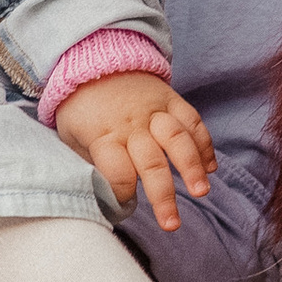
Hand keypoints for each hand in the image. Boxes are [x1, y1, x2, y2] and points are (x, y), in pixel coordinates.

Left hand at [52, 74, 215, 230]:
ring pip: (178, 139)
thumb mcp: (70, 136)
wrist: (92, 58)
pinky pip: (192, 120)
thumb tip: (102, 198)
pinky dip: (204, 143)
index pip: (116, 170)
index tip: (125, 205)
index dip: (122, 191)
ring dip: (192, 166)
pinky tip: (210, 166)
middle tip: (172, 224)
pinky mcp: (170, 99)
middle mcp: (131, 124)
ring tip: (201, 191)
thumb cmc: (80, 107)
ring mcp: (154, 110)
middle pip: (151, 162)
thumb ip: (89, 164)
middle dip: (163, 195)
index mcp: (103, 135)